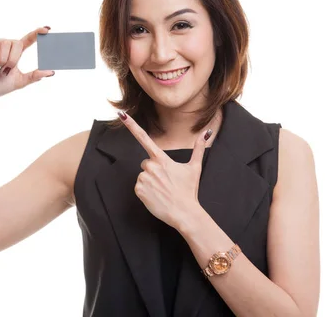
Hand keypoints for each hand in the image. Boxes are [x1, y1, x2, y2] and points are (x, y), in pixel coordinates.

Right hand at [0, 26, 54, 100]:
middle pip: (17, 43)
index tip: (47, 29)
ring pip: (5, 44)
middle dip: (13, 59)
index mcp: (14, 53)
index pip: (27, 40)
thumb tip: (51, 72)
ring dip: (2, 61)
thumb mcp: (20, 81)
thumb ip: (34, 76)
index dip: (36, 34)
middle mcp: (4, 45)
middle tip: (5, 70)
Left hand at [118, 111, 211, 229]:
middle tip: (166, 181)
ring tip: (162, 190)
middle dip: (154, 170)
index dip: (132, 125)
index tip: (121, 115)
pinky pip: (138, 187)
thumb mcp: (194, 168)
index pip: (144, 138)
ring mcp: (143, 179)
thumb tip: (206, 133)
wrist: (184, 213)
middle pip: (146, 163)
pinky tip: (156, 196)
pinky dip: (145, 191)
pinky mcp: (139, 190)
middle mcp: (151, 166)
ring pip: (142, 175)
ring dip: (150, 181)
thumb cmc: (189, 191)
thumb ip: (199, 148)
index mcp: (162, 159)